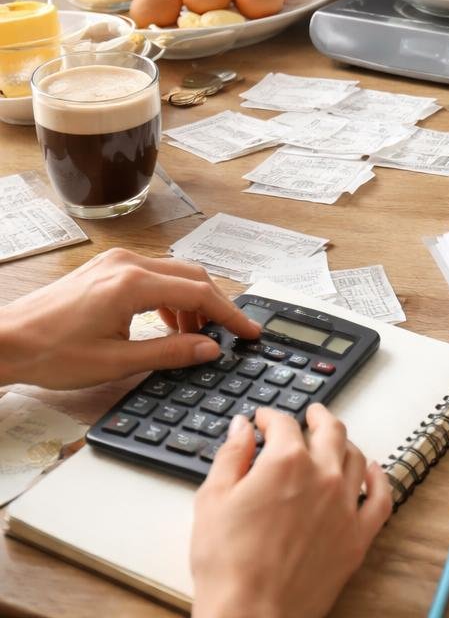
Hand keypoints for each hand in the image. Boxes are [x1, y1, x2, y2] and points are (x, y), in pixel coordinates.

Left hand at [0, 248, 260, 388]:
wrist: (3, 342)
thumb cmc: (49, 352)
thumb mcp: (117, 361)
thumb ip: (171, 351)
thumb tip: (209, 348)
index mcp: (133, 283)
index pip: (200, 293)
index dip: (230, 315)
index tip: (249, 332)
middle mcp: (127, 264)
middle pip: (193, 277)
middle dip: (215, 306)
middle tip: (228, 335)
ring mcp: (115, 262)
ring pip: (174, 274)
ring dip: (192, 302)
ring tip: (194, 335)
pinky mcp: (105, 268)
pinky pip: (153, 275)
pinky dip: (170, 296)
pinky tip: (166, 322)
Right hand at [191, 406, 390, 617]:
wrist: (251, 614)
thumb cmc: (227, 564)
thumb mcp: (212, 501)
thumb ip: (230, 456)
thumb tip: (241, 428)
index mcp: (285, 462)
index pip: (283, 424)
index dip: (270, 417)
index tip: (263, 419)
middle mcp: (323, 475)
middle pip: (330, 431)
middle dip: (318, 417)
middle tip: (312, 413)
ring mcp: (346, 504)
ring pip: (356, 458)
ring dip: (344, 443)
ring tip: (335, 441)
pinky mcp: (360, 534)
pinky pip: (381, 496)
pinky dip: (379, 477)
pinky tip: (373, 470)